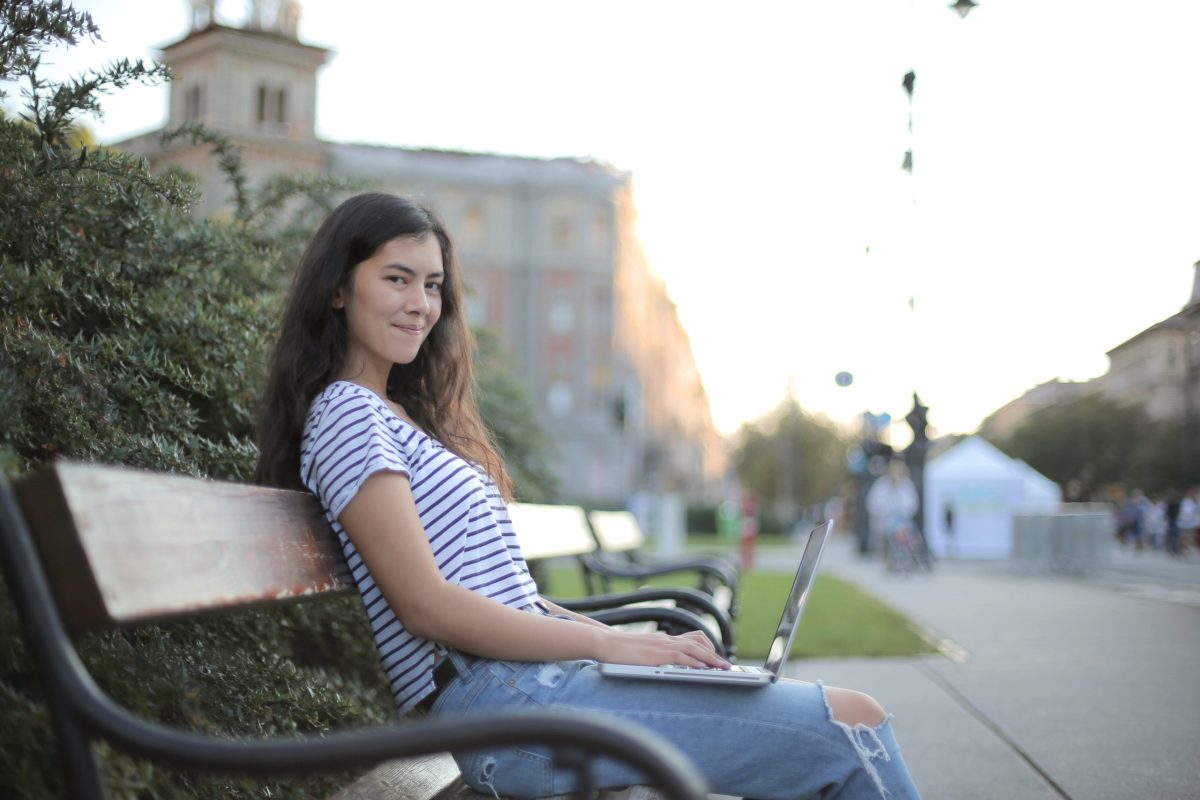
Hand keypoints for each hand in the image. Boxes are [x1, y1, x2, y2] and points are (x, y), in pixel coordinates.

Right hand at [599, 628, 729, 669]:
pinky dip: (695, 662)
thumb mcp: (643, 652)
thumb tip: (665, 665)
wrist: (605, 644)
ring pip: (694, 648)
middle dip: (715, 655)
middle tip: (727, 666)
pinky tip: (703, 669)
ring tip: (722, 668)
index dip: (708, 647)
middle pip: (698, 643)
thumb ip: (655, 655)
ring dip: (711, 658)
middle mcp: (667, 640)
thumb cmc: (620, 652)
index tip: (718, 658)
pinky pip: (681, 657)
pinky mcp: (657, 654)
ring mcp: (663, 646)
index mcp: (664, 640)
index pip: (693, 639)